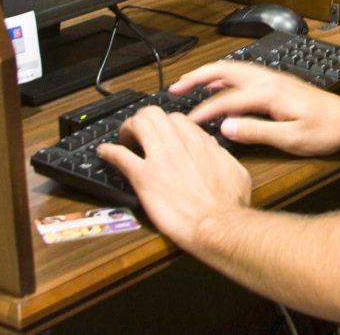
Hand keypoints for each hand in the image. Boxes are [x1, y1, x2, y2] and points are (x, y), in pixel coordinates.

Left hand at [97, 106, 250, 250]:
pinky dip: (108, 151)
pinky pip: (119, 155)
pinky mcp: (143, 177)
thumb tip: (210, 146)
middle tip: (139, 133)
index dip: (166, 125)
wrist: (216, 225)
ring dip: (126, 129)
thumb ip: (221, 155)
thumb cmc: (229, 205)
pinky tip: (104, 153)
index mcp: (200, 142)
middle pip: (154, 114)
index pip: (177, 120)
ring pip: (137, 124)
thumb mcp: (236, 171)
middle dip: (143, 119)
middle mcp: (178, 144)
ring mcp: (159, 158)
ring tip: (123, 139)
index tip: (162, 135)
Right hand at [169, 60, 339, 156]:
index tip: (187, 122)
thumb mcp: (292, 139)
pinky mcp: (279, 83)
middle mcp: (270, 80)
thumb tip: (226, 128)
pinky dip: (225, 76)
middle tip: (175, 88)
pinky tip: (219, 87)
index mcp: (270, 93)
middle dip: (198, 77)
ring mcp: (274, 79)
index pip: (227, 99)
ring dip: (210, 74)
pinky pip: (244, 73)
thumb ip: (257, 132)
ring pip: (234, 69)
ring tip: (189, 84)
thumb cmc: (326, 130)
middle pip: (226, 71)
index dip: (204, 111)